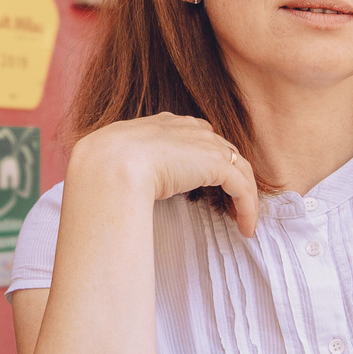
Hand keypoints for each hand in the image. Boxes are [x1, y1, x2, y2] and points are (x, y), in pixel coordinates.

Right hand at [67, 113, 261, 236]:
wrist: (110, 165)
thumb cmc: (103, 167)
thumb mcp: (114, 160)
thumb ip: (125, 165)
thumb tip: (114, 186)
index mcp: (164, 124)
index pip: (198, 136)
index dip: (208, 159)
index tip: (209, 182)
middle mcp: (189, 128)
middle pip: (224, 150)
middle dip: (232, 175)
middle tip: (233, 204)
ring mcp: (205, 144)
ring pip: (240, 168)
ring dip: (246, 196)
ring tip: (245, 222)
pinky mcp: (216, 164)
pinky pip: (243, 187)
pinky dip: (249, 208)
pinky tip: (247, 229)